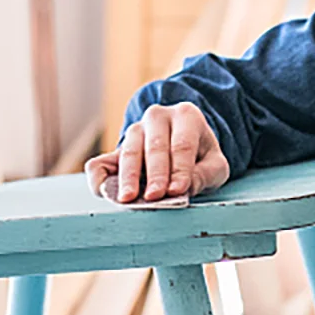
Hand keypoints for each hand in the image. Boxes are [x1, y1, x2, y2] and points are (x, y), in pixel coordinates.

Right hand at [86, 102, 229, 202]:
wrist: (181, 147)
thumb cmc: (201, 157)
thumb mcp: (215, 165)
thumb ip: (205, 175)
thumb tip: (183, 189)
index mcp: (186, 116)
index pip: (182, 145)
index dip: (180, 169)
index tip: (177, 191)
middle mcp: (157, 117)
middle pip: (155, 147)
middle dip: (154, 175)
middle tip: (154, 196)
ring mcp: (133, 131)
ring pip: (129, 152)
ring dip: (128, 177)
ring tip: (128, 198)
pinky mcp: (115, 150)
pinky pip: (100, 162)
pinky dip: (99, 177)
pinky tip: (104, 191)